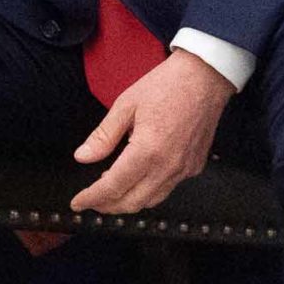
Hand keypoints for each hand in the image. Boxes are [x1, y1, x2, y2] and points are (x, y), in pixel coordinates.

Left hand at [68, 49, 233, 214]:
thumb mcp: (126, 105)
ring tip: (110, 191)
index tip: (77, 203)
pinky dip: (148, 191)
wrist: (205, 77)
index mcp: (148, 150)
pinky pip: (168, 188)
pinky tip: (137, 179)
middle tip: (90, 200)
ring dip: (128, 201)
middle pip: (132, 202)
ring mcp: (184, 169)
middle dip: (108, 205)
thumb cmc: (166, 85)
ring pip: (152, 200)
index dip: (92, 198)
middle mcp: (168, 166)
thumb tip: (83, 157)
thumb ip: (103, 136)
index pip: (113, 187)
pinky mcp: (194, 166)